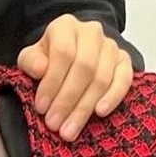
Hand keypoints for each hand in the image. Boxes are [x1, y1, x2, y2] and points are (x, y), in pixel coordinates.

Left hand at [17, 16, 133, 141]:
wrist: (73, 54)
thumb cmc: (50, 58)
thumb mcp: (33, 58)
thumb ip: (31, 62)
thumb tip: (40, 69)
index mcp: (65, 26)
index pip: (63, 53)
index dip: (52, 82)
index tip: (42, 108)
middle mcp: (91, 32)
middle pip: (84, 67)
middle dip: (67, 100)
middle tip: (55, 125)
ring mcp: (111, 46)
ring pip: (102, 77)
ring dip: (85, 107)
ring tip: (70, 129)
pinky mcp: (125, 61)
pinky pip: (124, 80)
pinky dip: (113, 97)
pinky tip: (100, 112)